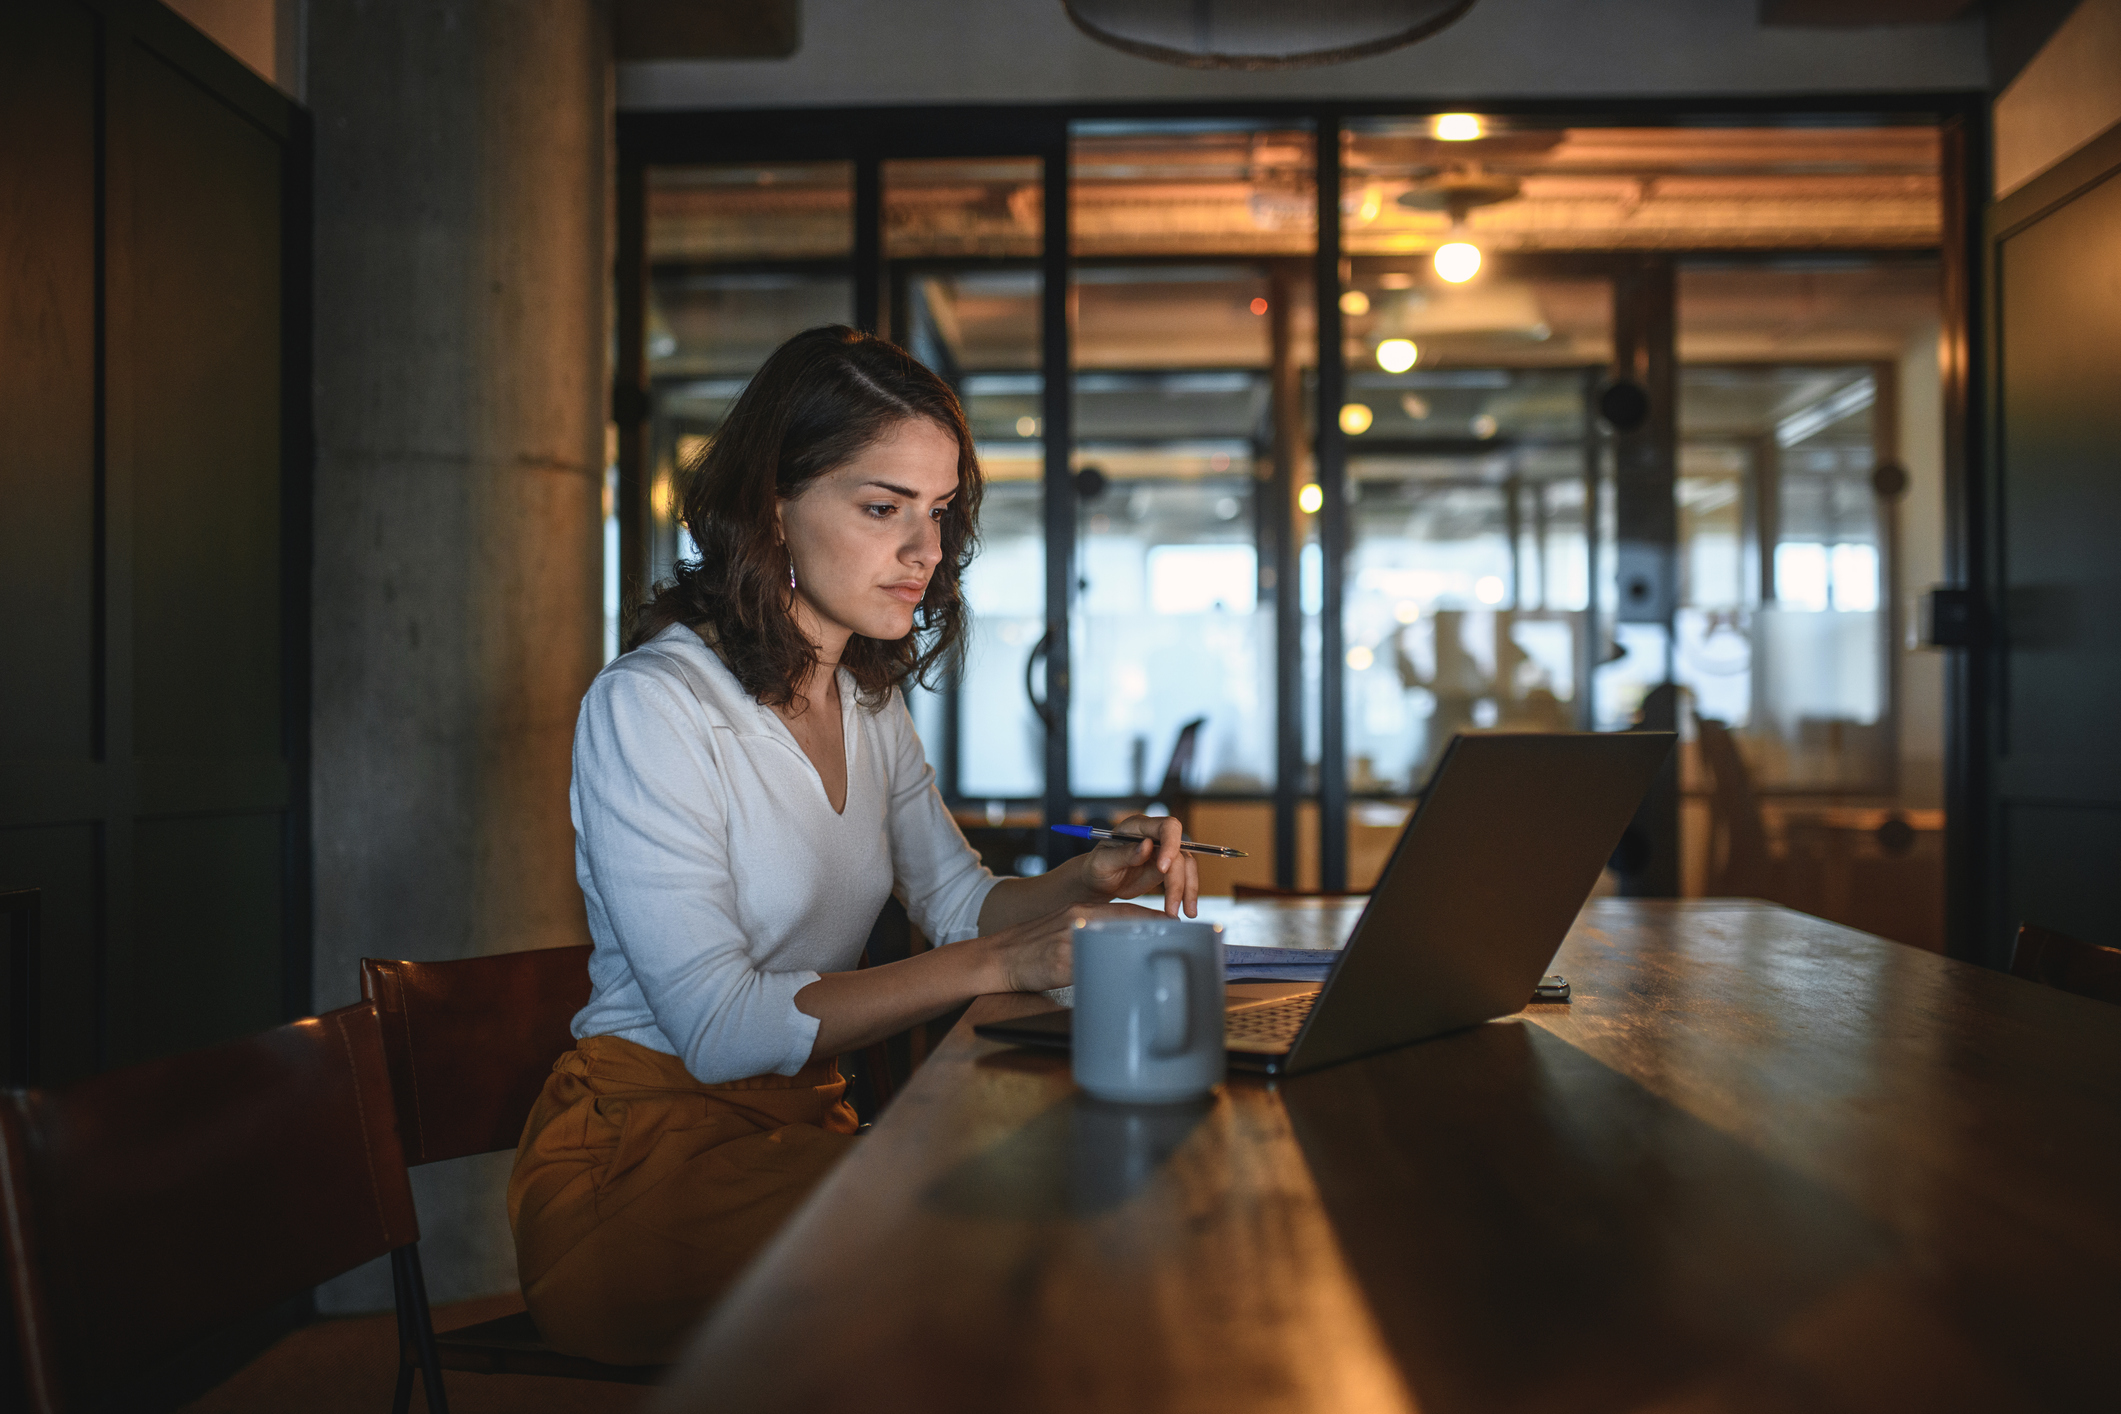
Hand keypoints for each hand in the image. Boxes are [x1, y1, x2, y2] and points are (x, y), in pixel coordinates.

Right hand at [986, 900, 1173, 993]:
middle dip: (1155, 929)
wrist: (996, 960)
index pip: (1126, 910)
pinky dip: (1112, 967)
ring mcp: (1070, 937)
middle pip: (1127, 919)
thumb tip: (1123, 947)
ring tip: (1162, 957)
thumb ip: (1091, 933)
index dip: (1153, 918)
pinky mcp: (1061, 958)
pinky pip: (1093, 962)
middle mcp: (1079, 917)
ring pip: (1114, 937)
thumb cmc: (1032, 950)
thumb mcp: (1064, 932)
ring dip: (1139, 946)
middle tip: (1181, 941)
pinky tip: (1127, 976)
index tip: (1176, 927)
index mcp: (1082, 910)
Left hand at [1079, 813, 1199, 918]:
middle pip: (1180, 851)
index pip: (1166, 827)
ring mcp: (1163, 852)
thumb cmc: (1096, 868)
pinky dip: (1187, 894)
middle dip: (1179, 879)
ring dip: (1187, 889)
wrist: (1098, 882)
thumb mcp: (1103, 862)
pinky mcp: (1167, 869)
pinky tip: (1186, 909)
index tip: (1163, 868)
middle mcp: (1154, 836)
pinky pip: (1184, 878)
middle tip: (1171, 906)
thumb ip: (1124, 854)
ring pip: (1186, 866)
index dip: (1170, 844)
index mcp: (1137, 827)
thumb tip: (1147, 846)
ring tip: (1182, 913)